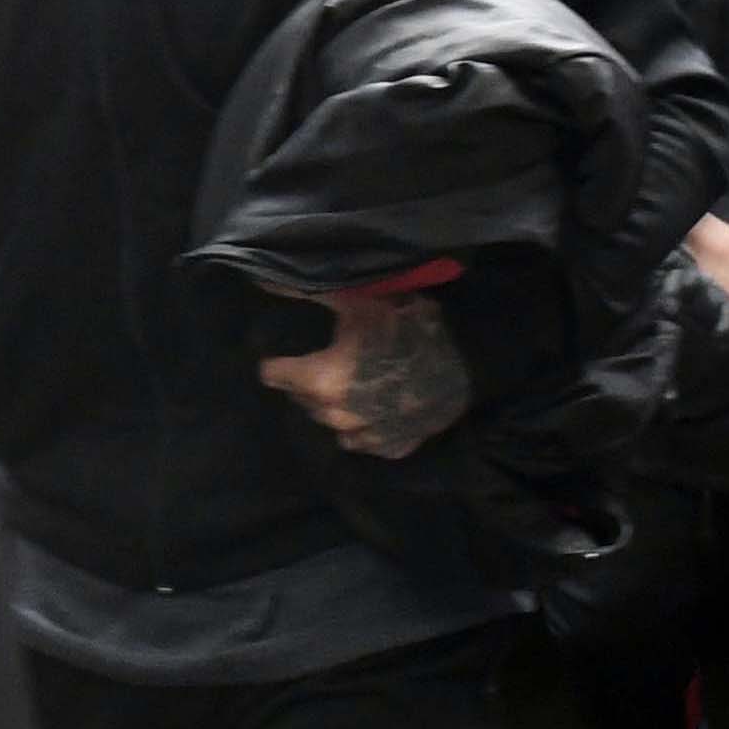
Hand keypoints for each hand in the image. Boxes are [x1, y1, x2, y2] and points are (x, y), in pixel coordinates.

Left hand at [256, 287, 472, 460]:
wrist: (466, 362)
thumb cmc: (406, 326)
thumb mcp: (356, 301)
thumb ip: (306, 292)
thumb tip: (263, 280)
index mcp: (319, 381)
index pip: (274, 375)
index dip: (280, 359)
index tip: (288, 351)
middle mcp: (334, 416)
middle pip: (301, 397)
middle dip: (307, 380)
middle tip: (328, 357)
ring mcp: (363, 437)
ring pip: (331, 420)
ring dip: (333, 403)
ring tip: (352, 378)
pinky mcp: (391, 448)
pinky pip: (363, 439)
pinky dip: (364, 423)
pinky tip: (375, 402)